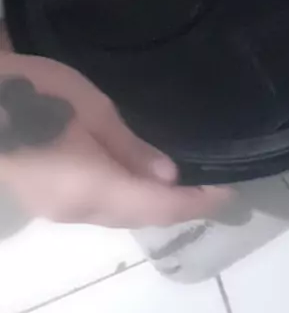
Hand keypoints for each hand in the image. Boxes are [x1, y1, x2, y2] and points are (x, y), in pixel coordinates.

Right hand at [0, 51, 228, 227]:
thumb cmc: (37, 95)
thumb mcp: (92, 109)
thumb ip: (130, 147)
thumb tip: (169, 175)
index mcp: (94, 189)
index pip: (158, 206)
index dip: (196, 204)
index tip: (227, 193)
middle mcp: (79, 211)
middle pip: (140, 216)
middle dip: (178, 206)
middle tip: (212, 188)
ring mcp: (59, 210)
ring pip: (119, 215)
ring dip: (153, 205)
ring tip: (185, 186)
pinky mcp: (47, 201)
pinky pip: (99, 208)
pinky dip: (128, 199)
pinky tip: (140, 182)